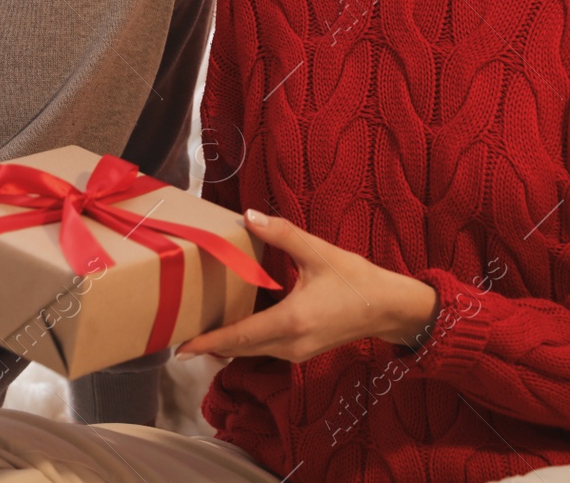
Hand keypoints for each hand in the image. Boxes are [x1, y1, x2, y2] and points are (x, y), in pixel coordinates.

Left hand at [175, 210, 437, 362]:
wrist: (389, 308)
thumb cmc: (357, 280)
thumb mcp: (318, 252)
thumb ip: (281, 234)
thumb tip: (248, 215)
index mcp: (291, 321)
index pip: (240, 336)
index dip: (208, 341)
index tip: (181, 346)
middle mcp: (290, 344)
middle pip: (239, 348)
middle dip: (209, 343)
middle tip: (179, 333)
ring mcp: (297, 353)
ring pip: (251, 352)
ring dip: (227, 343)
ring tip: (200, 327)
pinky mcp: (302, 352)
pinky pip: (264, 349)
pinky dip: (245, 341)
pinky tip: (233, 324)